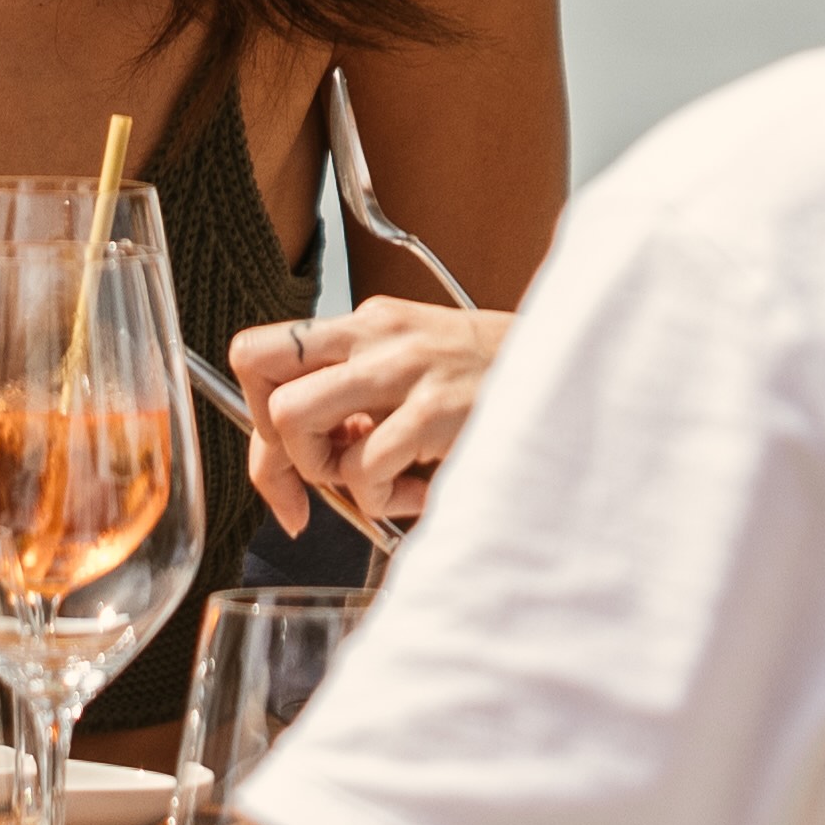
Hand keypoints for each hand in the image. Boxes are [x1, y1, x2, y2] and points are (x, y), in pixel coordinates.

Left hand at [220, 300, 509, 539]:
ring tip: (372, 479)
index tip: (285, 456)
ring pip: (292, 416)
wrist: (572, 367)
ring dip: (321, 468)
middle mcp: (373, 336)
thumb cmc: (493, 380)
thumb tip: (308, 463)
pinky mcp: (434, 412)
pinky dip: (380, 499)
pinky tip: (418, 490)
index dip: (253, 414)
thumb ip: (358, 402)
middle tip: (319, 473)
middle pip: (256, 372)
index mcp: (365, 324)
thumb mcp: (415, 368)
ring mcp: (402, 370)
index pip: (258, 352)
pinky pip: (362, 469)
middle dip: (275, 443)